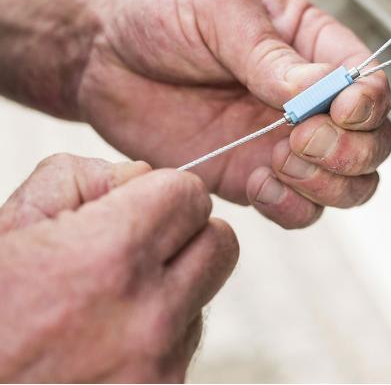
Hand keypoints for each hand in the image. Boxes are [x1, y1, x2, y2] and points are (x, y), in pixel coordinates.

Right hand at [0, 153, 237, 382]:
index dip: (162, 192)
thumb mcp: (9, 224)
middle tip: (138, 244)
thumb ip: (79, 177)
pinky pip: (183, 348)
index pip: (191, 195)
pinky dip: (157, 337)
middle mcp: (147, 318)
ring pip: (204, 297)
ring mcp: (156, 371)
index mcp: (110, 258)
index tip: (139, 203)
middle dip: (185, 234)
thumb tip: (138, 176)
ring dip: (171, 289)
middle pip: (220, 244)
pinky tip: (104, 342)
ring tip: (106, 305)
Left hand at [77, 0, 390, 227]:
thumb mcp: (219, 11)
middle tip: (300, 139)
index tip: (338, 108)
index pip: (371, 81)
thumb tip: (320, 89)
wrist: (102, 55)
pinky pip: (298, 210)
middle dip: (351, 150)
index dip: (368, 102)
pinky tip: (258, 182)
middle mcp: (308, 100)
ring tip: (279, 161)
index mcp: (312, 46)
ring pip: (347, 184)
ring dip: (328, 184)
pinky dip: (291, 207)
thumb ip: (270, 54)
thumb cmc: (162, 15)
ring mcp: (282, 142)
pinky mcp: (251, 176)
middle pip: (374, 141)